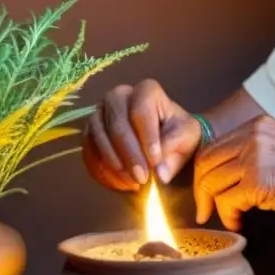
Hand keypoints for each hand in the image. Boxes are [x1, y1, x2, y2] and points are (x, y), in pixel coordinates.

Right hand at [82, 79, 200, 190]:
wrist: (162, 134)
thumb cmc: (176, 132)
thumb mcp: (186, 138)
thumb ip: (174, 152)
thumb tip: (160, 174)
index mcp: (146, 91)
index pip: (141, 111)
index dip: (147, 138)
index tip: (155, 162)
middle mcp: (119, 95)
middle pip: (117, 124)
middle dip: (129, 155)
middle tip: (142, 178)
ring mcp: (100, 112)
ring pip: (99, 137)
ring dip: (114, 164)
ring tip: (132, 183)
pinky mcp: (90, 130)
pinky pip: (88, 150)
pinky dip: (102, 170)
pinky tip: (119, 183)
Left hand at [193, 116, 274, 230]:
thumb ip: (251, 151)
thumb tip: (224, 176)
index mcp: (255, 125)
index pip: (214, 146)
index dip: (205, 172)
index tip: (206, 190)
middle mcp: (250, 136)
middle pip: (206, 163)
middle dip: (201, 190)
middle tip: (204, 210)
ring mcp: (252, 158)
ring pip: (213, 183)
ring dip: (215, 206)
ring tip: (227, 217)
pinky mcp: (257, 182)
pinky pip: (227, 201)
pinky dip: (228, 216)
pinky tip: (238, 222)